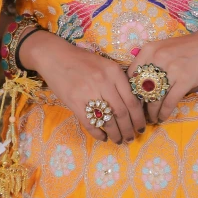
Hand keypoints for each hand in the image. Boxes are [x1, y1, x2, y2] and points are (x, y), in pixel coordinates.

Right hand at [19, 31, 145, 144]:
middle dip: (129, 129)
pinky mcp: (74, 103)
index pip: (132, 100)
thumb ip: (118, 81)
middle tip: (131, 138)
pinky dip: (98, 134)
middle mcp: (103, 82)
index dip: (139, 117)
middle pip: (122, 113)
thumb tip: (132, 104)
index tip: (142, 126)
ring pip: (108, 121)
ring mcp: (88, 93)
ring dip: (116, 134)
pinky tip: (103, 137)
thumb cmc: (82, 60)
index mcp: (114, 72)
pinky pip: (90, 123)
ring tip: (119, 140)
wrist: (55, 56)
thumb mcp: (105, 64)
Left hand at [126, 25, 197, 124]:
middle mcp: (158, 58)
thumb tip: (137, 86)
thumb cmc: (185, 47)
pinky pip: (169, 102)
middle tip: (140, 115)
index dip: (130, 92)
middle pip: (142, 89)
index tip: (132, 102)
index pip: (131, 75)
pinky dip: (164, 113)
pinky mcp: (185, 80)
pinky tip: (163, 117)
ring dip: (152, 112)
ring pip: (155, 98)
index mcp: (149, 50)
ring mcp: (172, 69)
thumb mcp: (163, 48)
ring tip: (152, 118)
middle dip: (140, 105)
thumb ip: (149, 62)